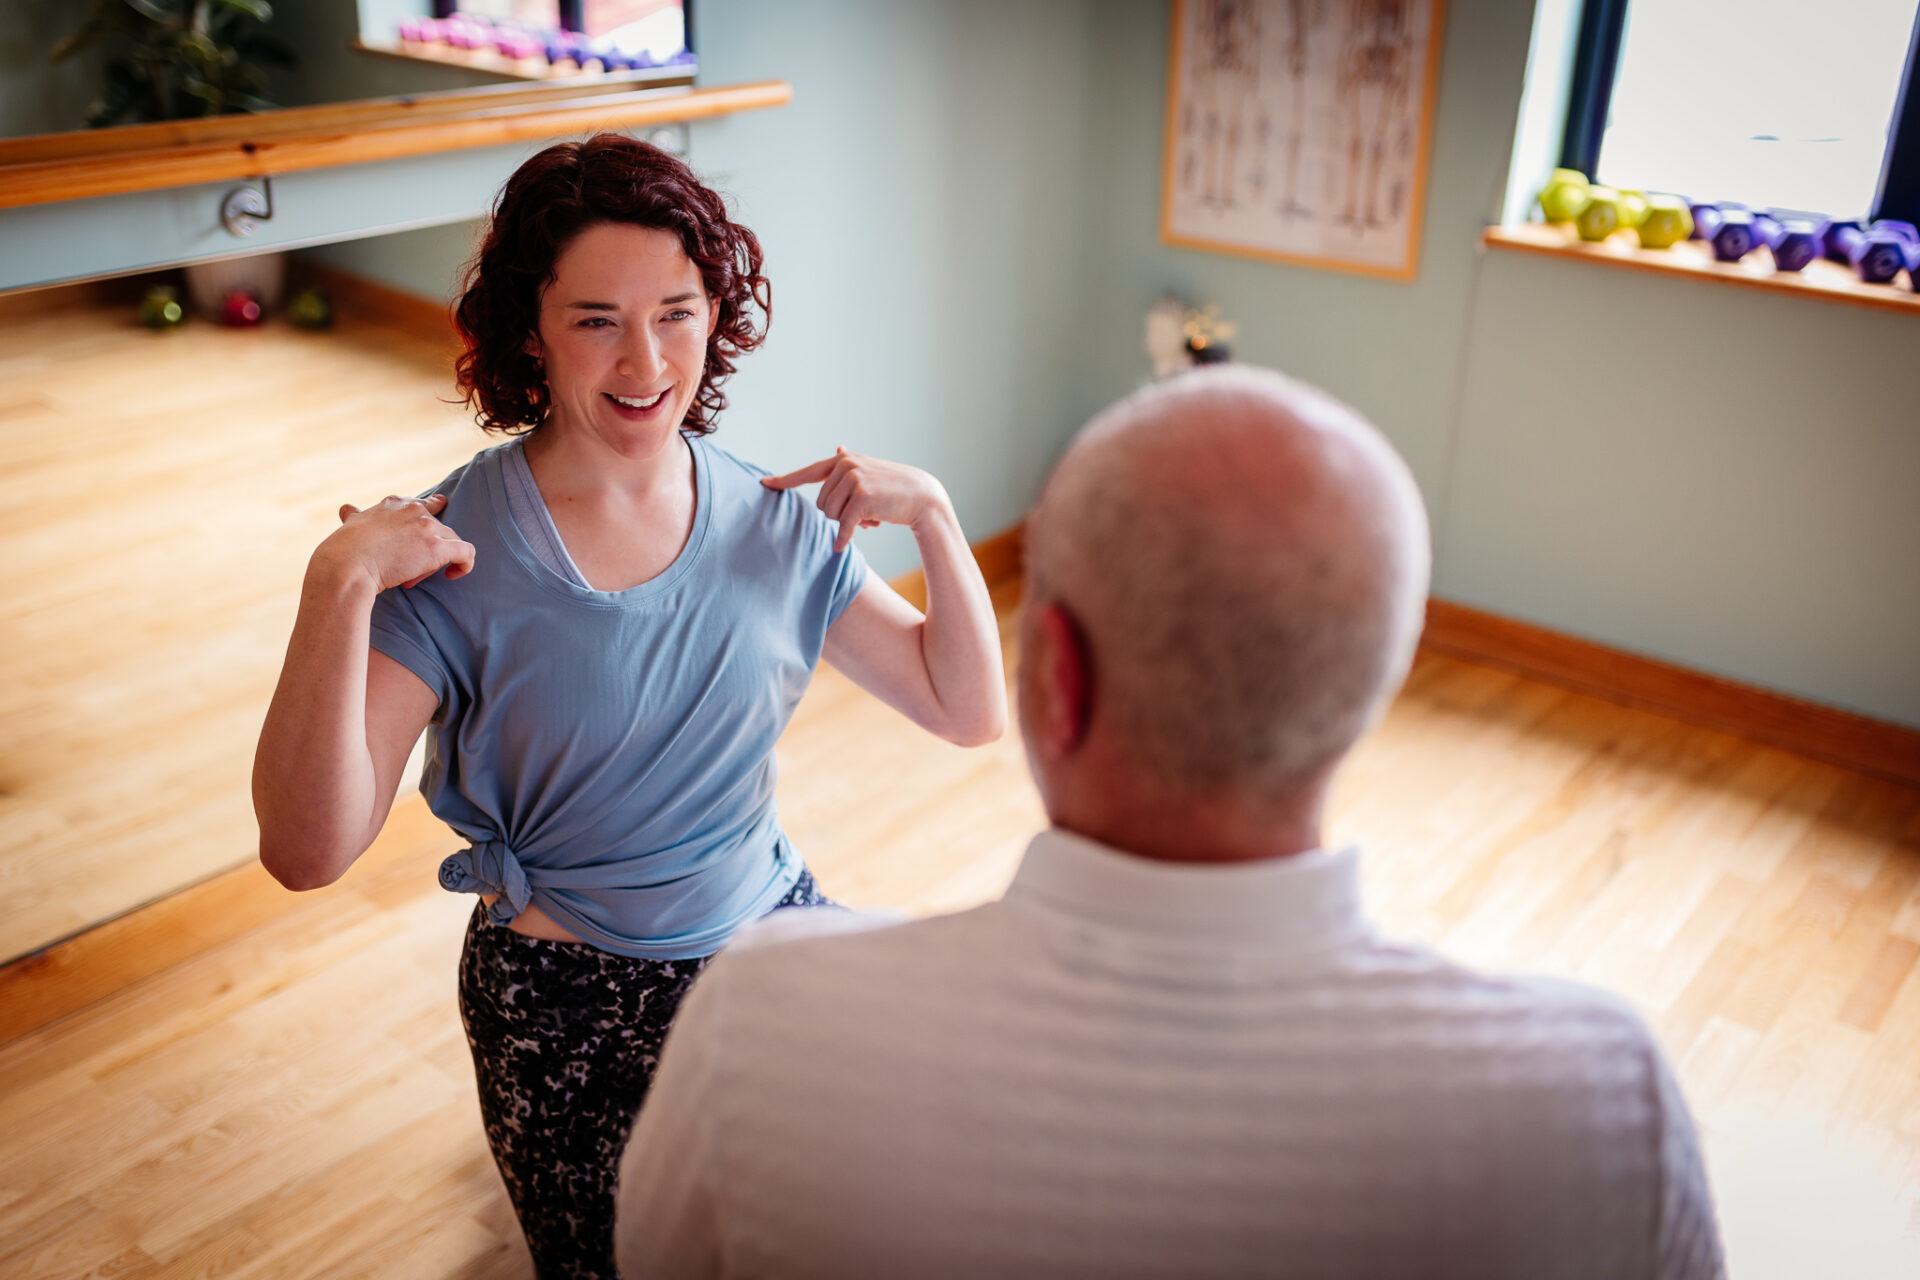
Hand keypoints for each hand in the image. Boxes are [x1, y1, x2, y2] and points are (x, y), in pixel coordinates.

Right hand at [313, 493, 475, 592]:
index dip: (427, 521)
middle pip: (435, 529)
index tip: (426, 534)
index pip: (421, 505)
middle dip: (424, 549)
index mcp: (393, 504)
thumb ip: (354, 516)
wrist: (347, 567)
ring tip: (413, 577)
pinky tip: (454, 574)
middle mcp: (413, 510)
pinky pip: (466, 552)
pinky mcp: (437, 547)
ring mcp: (427, 527)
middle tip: (405, 569)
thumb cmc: (343, 551)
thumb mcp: (350, 525)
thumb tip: (347, 509)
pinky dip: (464, 564)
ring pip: (448, 541)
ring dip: (435, 560)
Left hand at [761, 448, 949, 551]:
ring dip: (846, 523)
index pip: (808, 472)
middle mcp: (845, 465)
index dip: (784, 480)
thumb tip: (838, 447)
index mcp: (843, 460)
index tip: (764, 484)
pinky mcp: (862, 497)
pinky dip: (843, 538)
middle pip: (821, 503)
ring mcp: (853, 479)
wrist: (922, 497)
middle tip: (864, 513)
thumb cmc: (894, 488)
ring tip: (870, 516)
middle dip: (839, 515)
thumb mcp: (870, 472)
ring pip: (830, 514)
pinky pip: (843, 525)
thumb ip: (849, 465)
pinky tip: (841, 547)